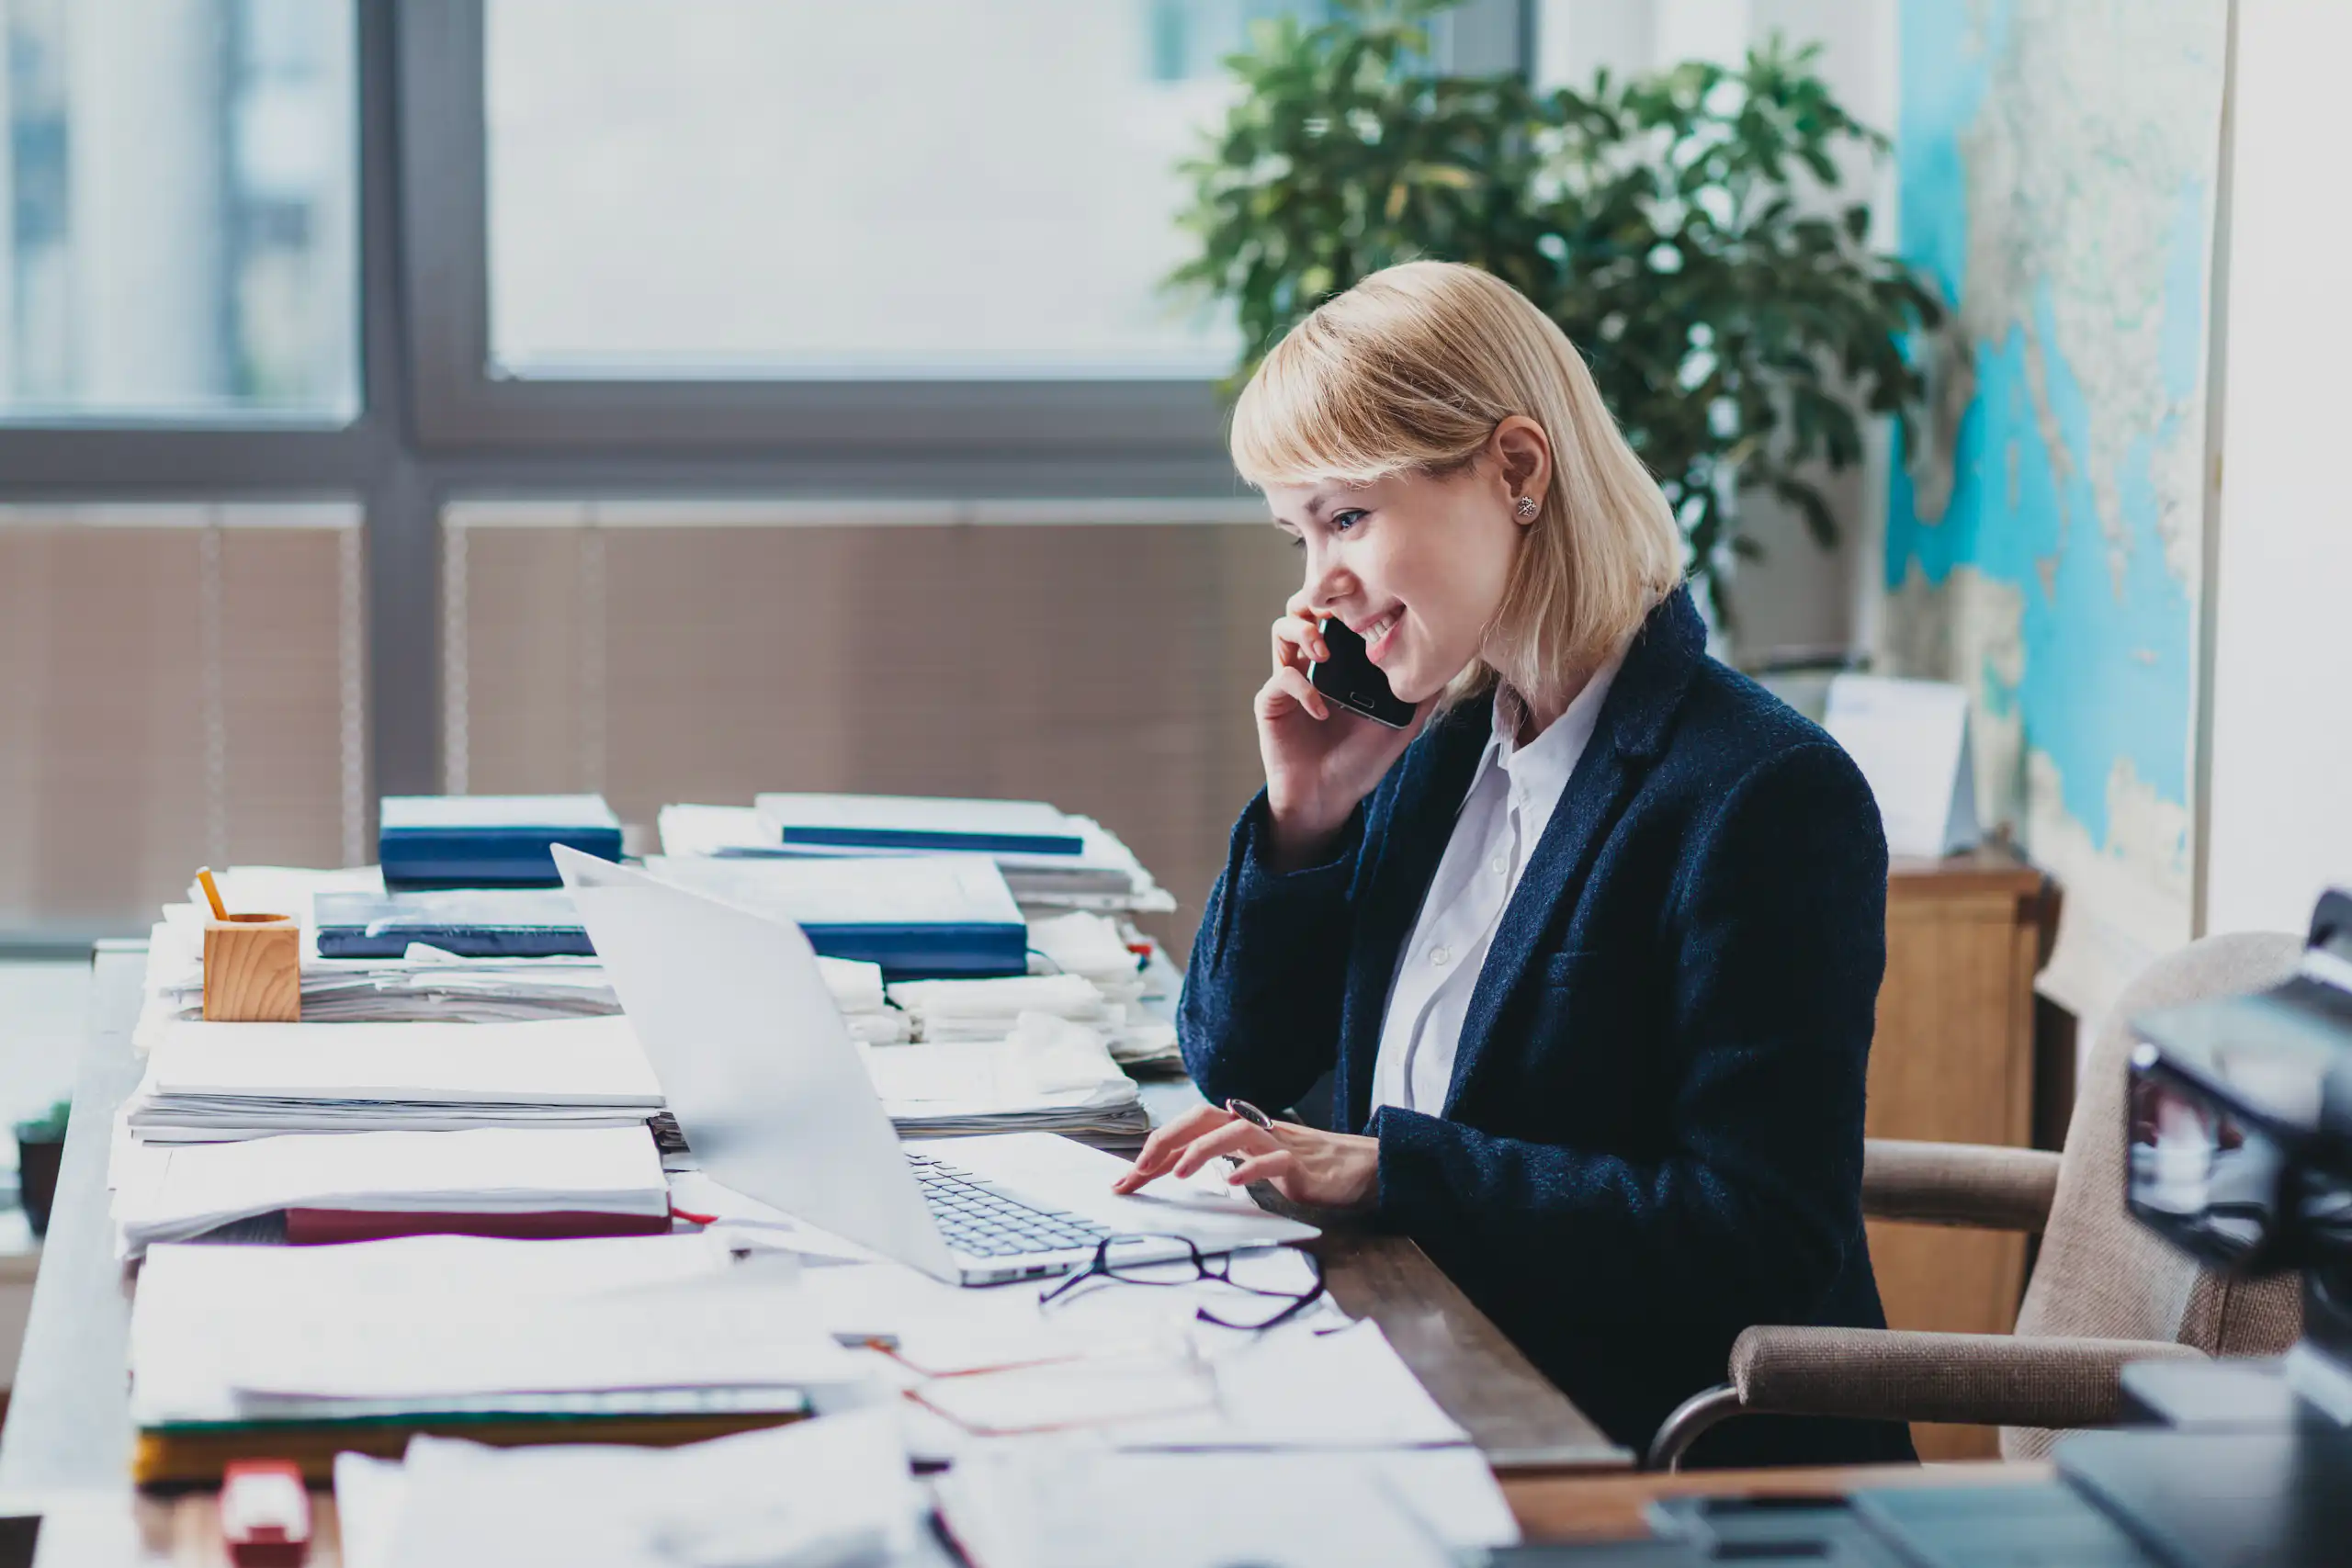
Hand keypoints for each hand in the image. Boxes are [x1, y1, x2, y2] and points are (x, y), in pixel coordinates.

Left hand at [1111, 1104, 1379, 1210]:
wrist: (1361, 1168)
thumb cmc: (1307, 1168)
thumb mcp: (1256, 1163)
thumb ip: (1223, 1160)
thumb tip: (1175, 1167)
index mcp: (1240, 1129)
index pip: (1189, 1128)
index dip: (1155, 1149)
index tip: (1126, 1179)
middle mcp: (1254, 1129)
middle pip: (1203, 1118)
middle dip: (1166, 1140)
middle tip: (1138, 1170)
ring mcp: (1278, 1143)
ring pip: (1235, 1133)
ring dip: (1203, 1150)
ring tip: (1179, 1173)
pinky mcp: (1301, 1164)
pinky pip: (1273, 1160)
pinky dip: (1251, 1169)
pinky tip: (1233, 1182)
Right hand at [1257, 594, 1432, 870]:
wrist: (1328, 798)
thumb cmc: (1359, 762)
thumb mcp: (1400, 727)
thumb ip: (1420, 697)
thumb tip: (1448, 668)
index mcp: (1342, 661)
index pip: (1340, 612)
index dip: (1349, 595)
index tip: (1368, 593)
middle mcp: (1314, 663)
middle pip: (1303, 607)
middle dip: (1317, 597)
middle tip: (1337, 609)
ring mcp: (1291, 679)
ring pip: (1282, 629)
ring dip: (1303, 631)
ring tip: (1324, 652)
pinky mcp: (1273, 702)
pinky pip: (1281, 678)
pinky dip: (1302, 687)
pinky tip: (1321, 711)